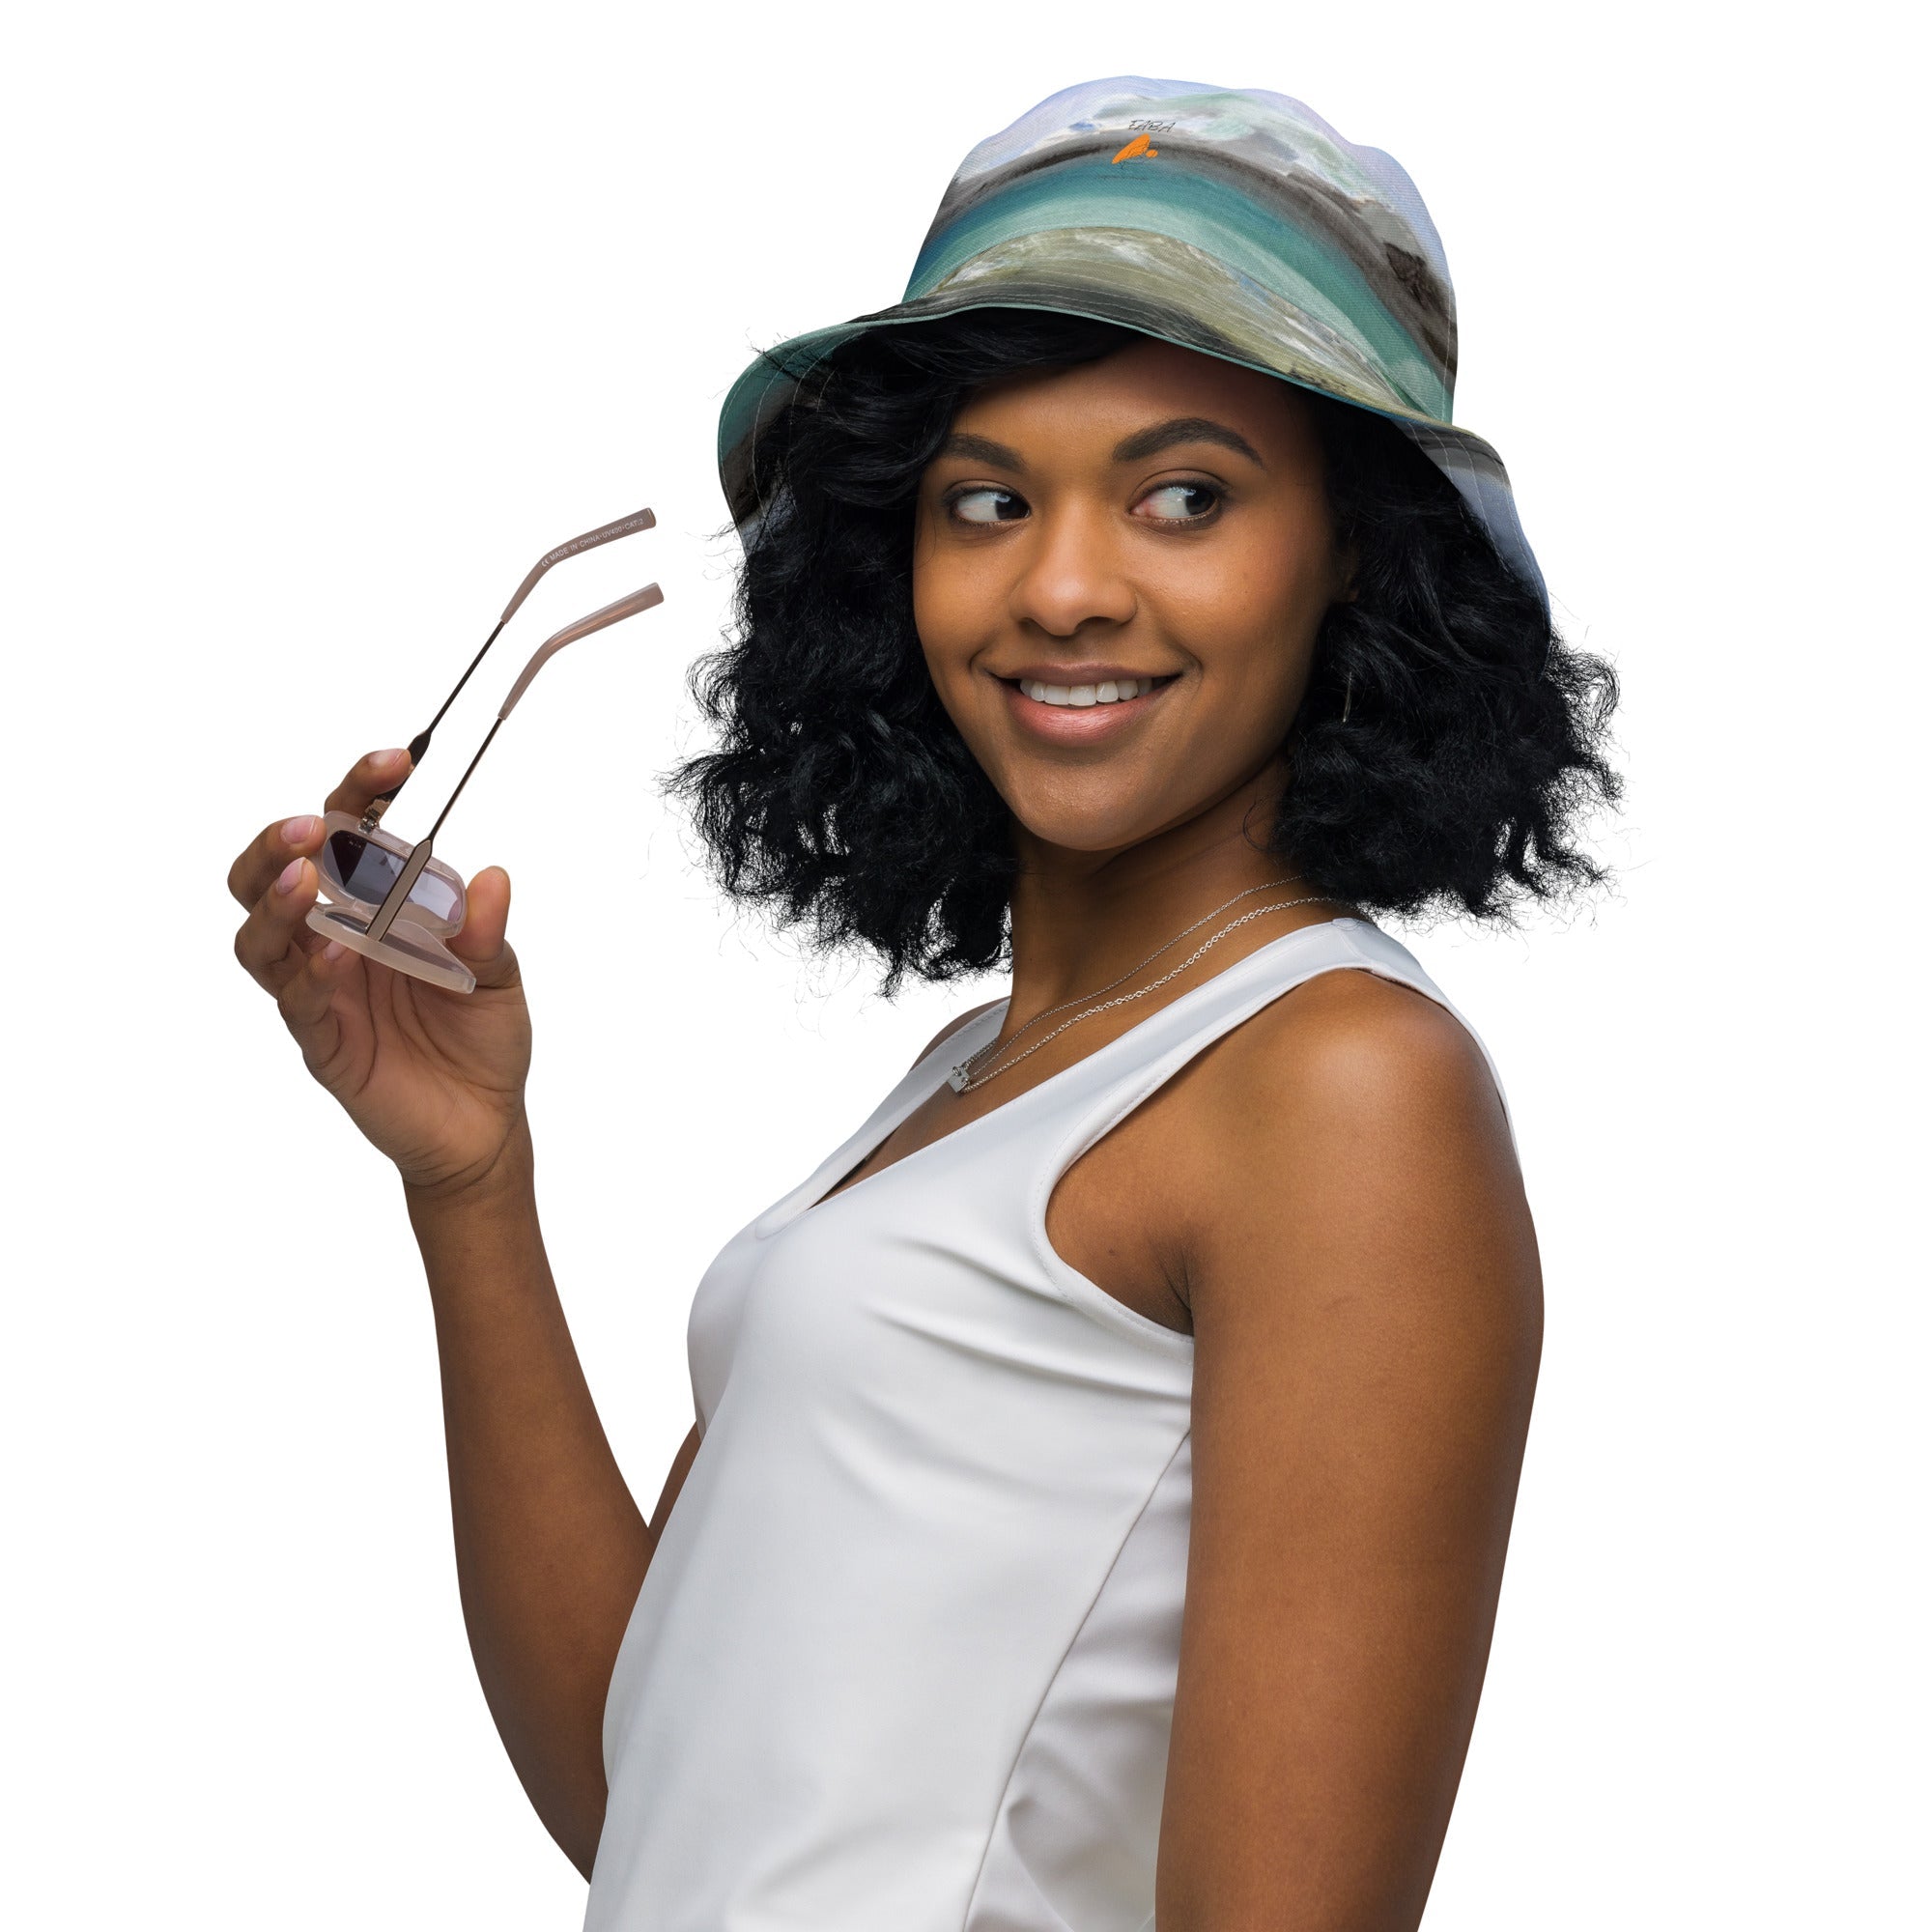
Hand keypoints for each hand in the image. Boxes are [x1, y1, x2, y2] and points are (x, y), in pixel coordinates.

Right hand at [229, 749, 533, 1197]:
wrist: (484, 1124)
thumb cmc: (482, 1039)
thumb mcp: (500, 976)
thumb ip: (485, 932)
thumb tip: (490, 878)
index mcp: (373, 909)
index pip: (345, 837)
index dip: (358, 794)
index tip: (395, 761)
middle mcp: (333, 941)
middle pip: (268, 877)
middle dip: (277, 843)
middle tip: (308, 825)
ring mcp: (319, 992)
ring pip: (260, 939)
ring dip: (276, 904)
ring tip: (303, 879)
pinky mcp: (323, 1043)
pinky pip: (298, 1002)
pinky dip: (312, 973)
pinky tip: (338, 953)